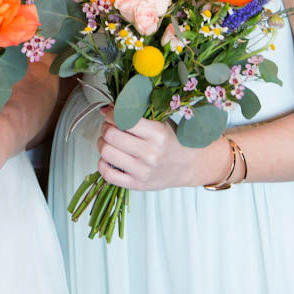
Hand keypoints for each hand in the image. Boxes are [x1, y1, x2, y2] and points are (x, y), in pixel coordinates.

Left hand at [96, 107, 224, 189]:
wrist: (191, 166)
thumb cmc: (174, 141)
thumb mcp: (161, 122)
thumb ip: (136, 113)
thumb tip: (105, 108)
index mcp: (157, 134)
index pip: (122, 119)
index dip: (111, 114)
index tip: (111, 113)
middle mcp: (150, 154)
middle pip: (111, 135)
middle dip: (105, 127)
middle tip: (109, 126)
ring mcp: (143, 171)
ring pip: (106, 153)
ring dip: (102, 143)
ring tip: (109, 141)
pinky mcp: (137, 184)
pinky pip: (108, 175)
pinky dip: (103, 164)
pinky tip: (109, 158)